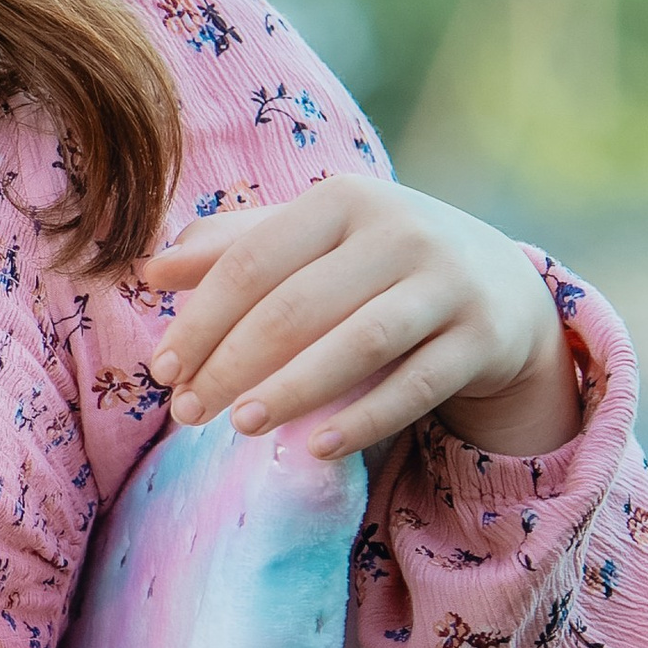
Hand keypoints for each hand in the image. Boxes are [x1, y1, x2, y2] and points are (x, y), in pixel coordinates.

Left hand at [142, 178, 579, 459]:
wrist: (499, 283)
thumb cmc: (376, 261)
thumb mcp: (313, 239)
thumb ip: (233, 248)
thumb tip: (148, 270)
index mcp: (344, 198)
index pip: (253, 262)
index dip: (201, 319)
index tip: (162, 370)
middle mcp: (400, 232)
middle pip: (297, 307)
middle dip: (232, 364)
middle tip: (186, 413)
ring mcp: (448, 284)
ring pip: (358, 344)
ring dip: (292, 391)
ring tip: (240, 426)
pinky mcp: (483, 337)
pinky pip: (417, 386)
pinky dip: (365, 419)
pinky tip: (317, 449)